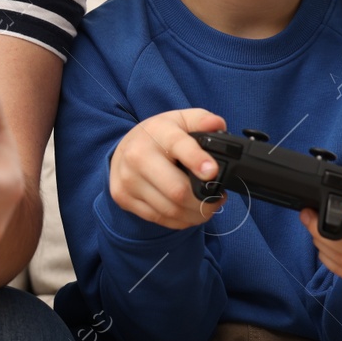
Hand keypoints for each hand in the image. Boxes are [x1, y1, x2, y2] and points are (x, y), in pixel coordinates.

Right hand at [109, 109, 227, 229]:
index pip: (178, 145)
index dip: (196, 160)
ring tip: (207, 207)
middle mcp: (137, 156)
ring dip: (195, 214)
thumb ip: (202, 120)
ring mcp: (128, 180)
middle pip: (176, 189)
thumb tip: (218, 125)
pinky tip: (188, 212)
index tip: (212, 172)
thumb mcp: (180, 120)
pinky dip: (180, 220)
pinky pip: (159, 218)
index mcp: (156, 132)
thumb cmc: (159, 136)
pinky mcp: (123, 198)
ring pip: (170, 209)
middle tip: (217, 198)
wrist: (123, 150)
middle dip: (204, 200)